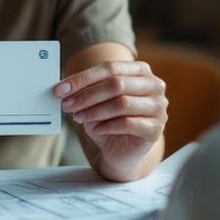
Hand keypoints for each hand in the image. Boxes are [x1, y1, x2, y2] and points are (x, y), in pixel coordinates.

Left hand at [54, 60, 166, 178]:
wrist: (120, 151)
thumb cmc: (108, 120)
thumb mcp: (95, 101)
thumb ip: (84, 90)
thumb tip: (63, 87)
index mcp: (140, 71)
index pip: (110, 68)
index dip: (83, 78)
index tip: (60, 89)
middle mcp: (154, 86)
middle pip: (117, 84)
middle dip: (87, 95)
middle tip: (67, 105)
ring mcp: (158, 108)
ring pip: (122, 103)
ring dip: (94, 111)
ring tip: (78, 117)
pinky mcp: (155, 129)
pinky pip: (128, 123)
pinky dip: (106, 125)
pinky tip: (94, 129)